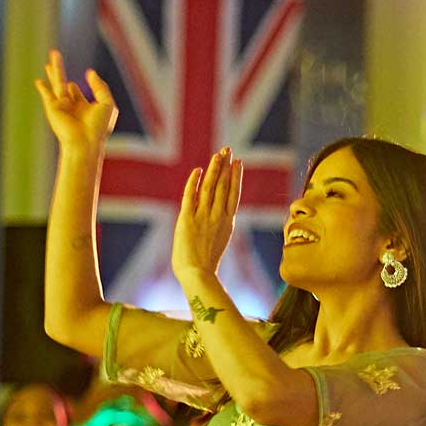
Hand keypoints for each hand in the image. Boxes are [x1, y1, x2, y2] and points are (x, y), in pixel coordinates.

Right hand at [33, 51, 117, 155]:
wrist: (84, 142)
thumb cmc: (98, 127)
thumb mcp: (106, 104)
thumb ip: (100, 87)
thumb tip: (90, 72)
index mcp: (84, 108)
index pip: (77, 93)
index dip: (81, 85)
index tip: (89, 77)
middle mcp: (71, 106)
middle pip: (63, 84)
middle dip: (59, 70)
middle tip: (55, 55)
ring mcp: (61, 107)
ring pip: (57, 83)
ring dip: (55, 68)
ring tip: (53, 54)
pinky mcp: (53, 108)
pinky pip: (47, 95)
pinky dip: (43, 88)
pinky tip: (38, 81)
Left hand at [173, 147, 241, 280]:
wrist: (198, 275)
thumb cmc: (205, 267)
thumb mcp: (216, 244)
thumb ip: (216, 229)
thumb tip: (215, 223)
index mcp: (227, 223)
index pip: (233, 194)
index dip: (235, 177)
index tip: (238, 163)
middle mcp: (218, 216)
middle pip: (223, 186)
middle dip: (226, 166)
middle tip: (228, 150)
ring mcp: (203, 216)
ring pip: (210, 187)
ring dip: (214, 169)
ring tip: (218, 154)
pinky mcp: (187, 219)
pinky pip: (190, 196)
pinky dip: (194, 182)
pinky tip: (198, 170)